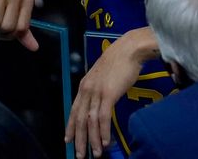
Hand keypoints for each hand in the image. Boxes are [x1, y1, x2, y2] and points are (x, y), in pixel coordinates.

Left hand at [64, 34, 142, 157]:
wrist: (129, 49)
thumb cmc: (120, 60)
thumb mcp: (103, 75)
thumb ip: (99, 88)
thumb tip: (102, 100)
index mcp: (85, 85)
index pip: (74, 110)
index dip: (71, 126)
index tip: (68, 140)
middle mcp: (87, 89)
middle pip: (80, 119)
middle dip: (79, 139)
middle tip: (79, 154)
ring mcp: (97, 92)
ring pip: (90, 121)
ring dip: (92, 140)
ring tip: (95, 153)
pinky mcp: (108, 94)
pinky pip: (103, 118)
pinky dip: (103, 132)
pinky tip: (105, 142)